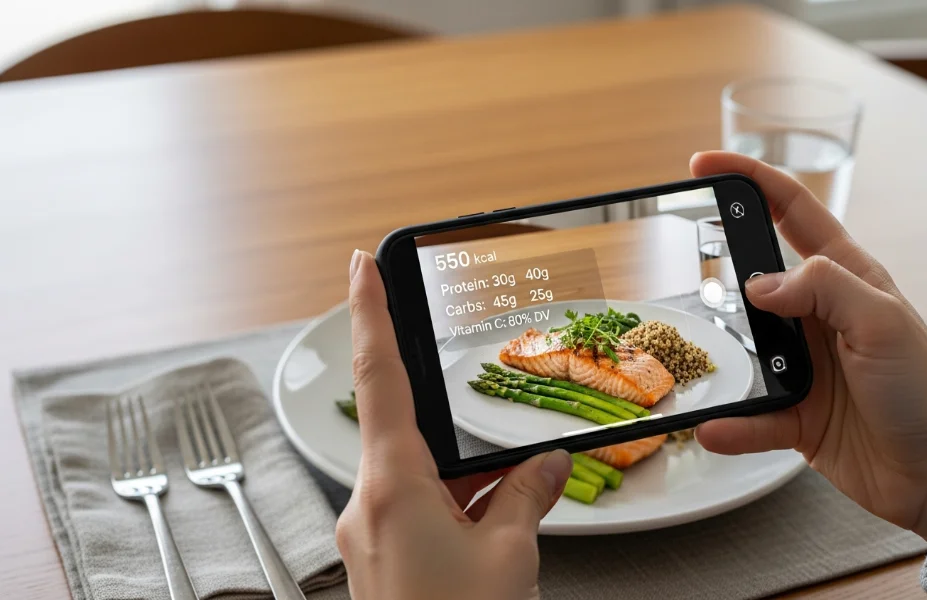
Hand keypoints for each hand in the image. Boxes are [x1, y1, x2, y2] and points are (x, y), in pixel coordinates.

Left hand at [336, 250, 572, 599]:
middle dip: (449, 420)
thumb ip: (525, 497)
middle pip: (407, 430)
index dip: (368, 313)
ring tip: (512, 500)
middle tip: (483, 420)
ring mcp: (371, 533)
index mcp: (392, 487)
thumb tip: (545, 466)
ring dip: (464, 478)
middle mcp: (370, 503)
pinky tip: (495, 524)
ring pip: (419, 475)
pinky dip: (458, 507)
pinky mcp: (382, 558)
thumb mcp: (508, 556)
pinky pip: (419, 509)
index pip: (378, 377)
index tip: (361, 266)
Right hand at [691, 152, 926, 558]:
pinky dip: (732, 425)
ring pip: (743, 350)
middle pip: (755, 278)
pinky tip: (715, 430)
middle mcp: (818, 317)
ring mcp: (804, 366)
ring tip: (692, 361)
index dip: (750, 180)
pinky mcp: (794, 415)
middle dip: (718, 272)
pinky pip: (751, 416)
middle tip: (683, 268)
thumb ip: (821, 288)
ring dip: (721, 359)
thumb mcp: (881, 321)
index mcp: (845, 279)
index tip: (704, 165)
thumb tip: (758, 285)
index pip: (791, 211)